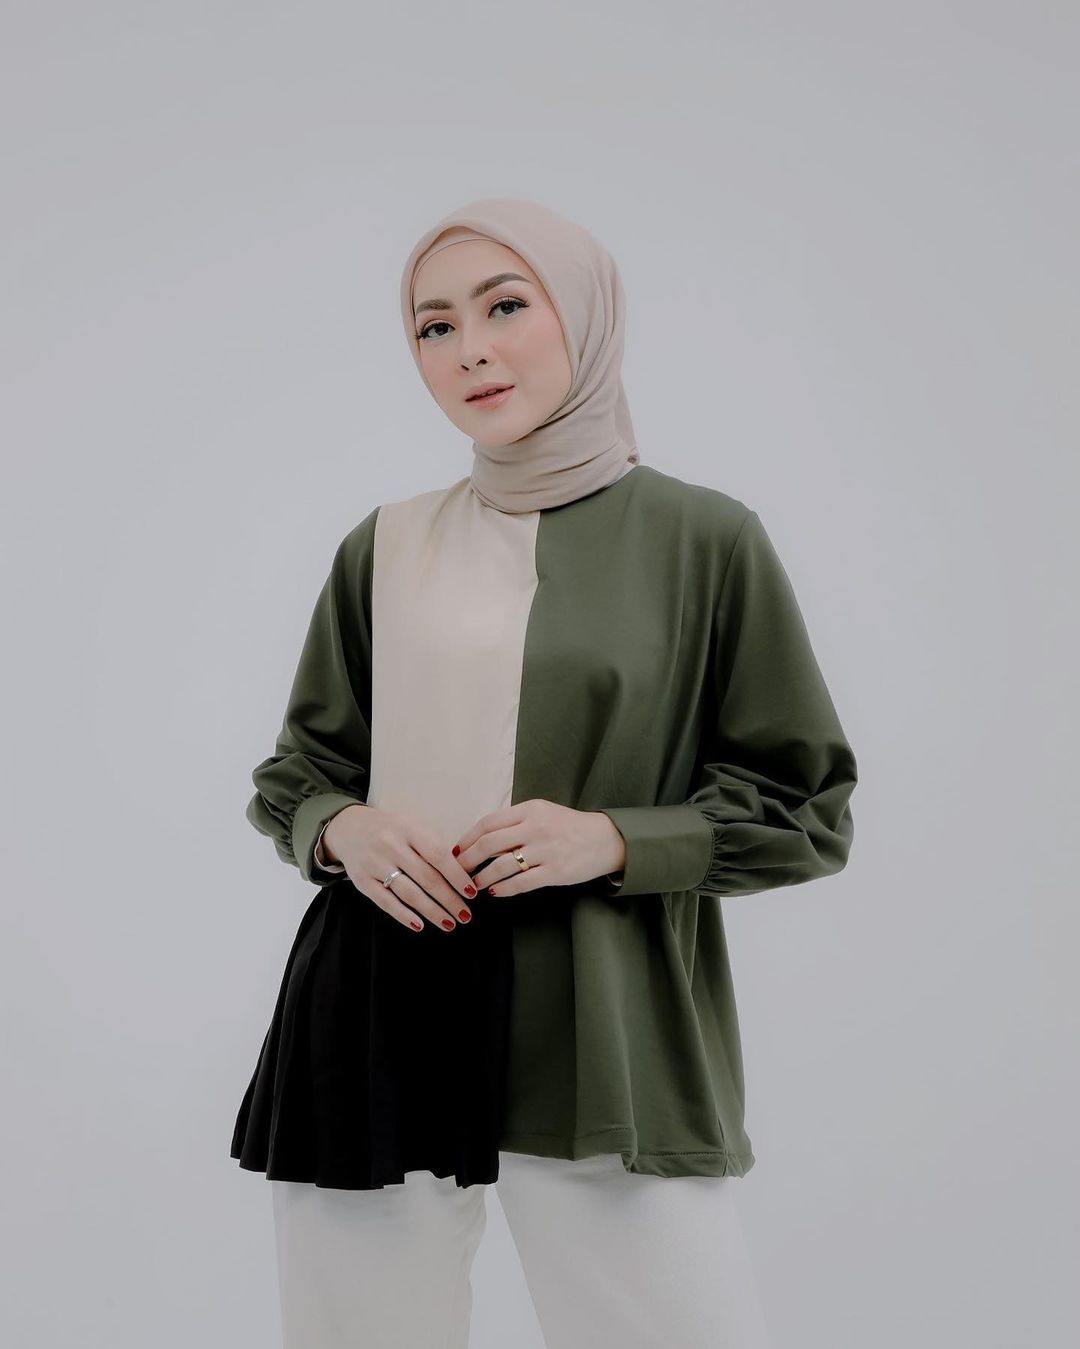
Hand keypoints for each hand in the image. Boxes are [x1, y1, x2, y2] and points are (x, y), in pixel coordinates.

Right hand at [322, 804, 478, 931]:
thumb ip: (433, 845)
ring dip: (432, 911)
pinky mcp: (362, 881)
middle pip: (426, 878)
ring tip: (449, 922)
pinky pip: (386, 902)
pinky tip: (420, 925)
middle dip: (449, 900)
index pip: (439, 855)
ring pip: (409, 893)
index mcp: (408, 829)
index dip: (457, 876)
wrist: (349, 828)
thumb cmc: (391, 830)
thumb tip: (462, 872)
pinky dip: (404, 915)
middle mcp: (391, 845)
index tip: (471, 892)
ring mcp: (375, 864)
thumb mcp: (412, 826)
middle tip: (465, 915)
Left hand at [451, 799, 625, 896]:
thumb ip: (516, 821)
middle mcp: (536, 828)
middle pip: (489, 844)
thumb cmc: (570, 826)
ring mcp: (545, 851)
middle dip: (467, 859)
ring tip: (473, 884)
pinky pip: (520, 883)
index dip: (467, 838)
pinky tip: (494, 891)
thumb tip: (482, 837)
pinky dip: (503, 889)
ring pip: (500, 866)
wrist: (606, 840)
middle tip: (458, 870)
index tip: (457, 850)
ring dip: (481, 877)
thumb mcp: (543, 812)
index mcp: (531, 810)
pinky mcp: (554, 872)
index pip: (489, 822)